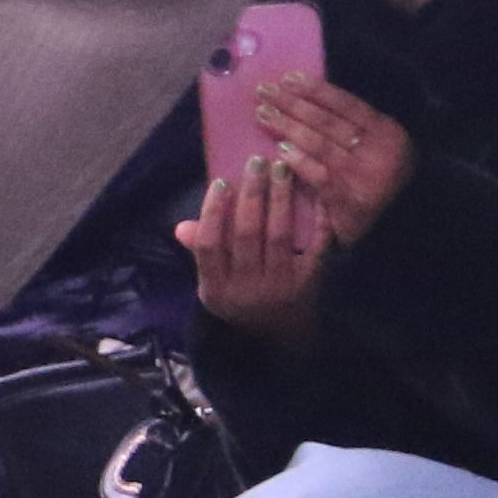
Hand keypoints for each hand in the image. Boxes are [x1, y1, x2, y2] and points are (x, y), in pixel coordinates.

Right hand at [174, 160, 327, 337]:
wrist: (281, 335)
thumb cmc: (241, 299)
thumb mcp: (214, 284)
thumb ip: (201, 254)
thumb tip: (182, 227)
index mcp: (217, 289)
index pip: (210, 246)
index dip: (213, 212)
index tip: (221, 182)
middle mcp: (247, 289)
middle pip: (246, 234)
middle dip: (251, 194)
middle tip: (256, 162)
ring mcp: (280, 286)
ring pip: (278, 234)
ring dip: (279, 198)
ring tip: (281, 169)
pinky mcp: (308, 282)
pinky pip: (313, 245)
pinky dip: (315, 218)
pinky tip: (313, 194)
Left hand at [248, 76, 413, 243]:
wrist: (400, 224)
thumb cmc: (380, 179)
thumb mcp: (376, 145)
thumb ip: (350, 124)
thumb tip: (305, 96)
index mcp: (388, 132)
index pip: (346, 104)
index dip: (315, 89)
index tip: (287, 78)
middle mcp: (379, 151)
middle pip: (327, 121)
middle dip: (292, 103)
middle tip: (263, 91)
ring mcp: (363, 176)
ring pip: (319, 144)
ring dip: (287, 126)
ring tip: (262, 113)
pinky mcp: (348, 201)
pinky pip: (318, 175)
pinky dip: (298, 161)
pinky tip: (279, 150)